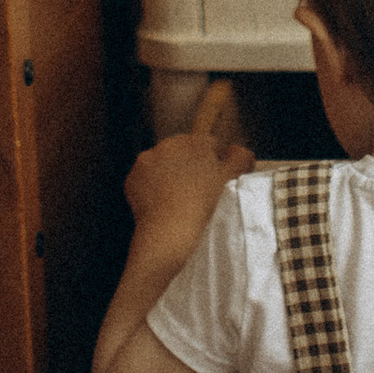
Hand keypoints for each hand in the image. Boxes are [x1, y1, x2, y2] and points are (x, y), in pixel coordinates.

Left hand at [123, 129, 251, 250]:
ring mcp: (147, 160)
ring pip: (164, 164)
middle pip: (184, 152)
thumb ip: (239, 159)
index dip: (215, 162)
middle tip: (197, 190)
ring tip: (178, 198)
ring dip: (170, 174)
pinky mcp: (132, 177)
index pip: (210, 145)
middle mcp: (168, 144)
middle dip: (190, 165)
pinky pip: (146, 178)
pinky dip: (152, 187)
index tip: (215, 180)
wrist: (168, 230)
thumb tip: (241, 151)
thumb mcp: (227, 180)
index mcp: (194, 142)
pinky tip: (161, 202)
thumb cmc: (201, 205)